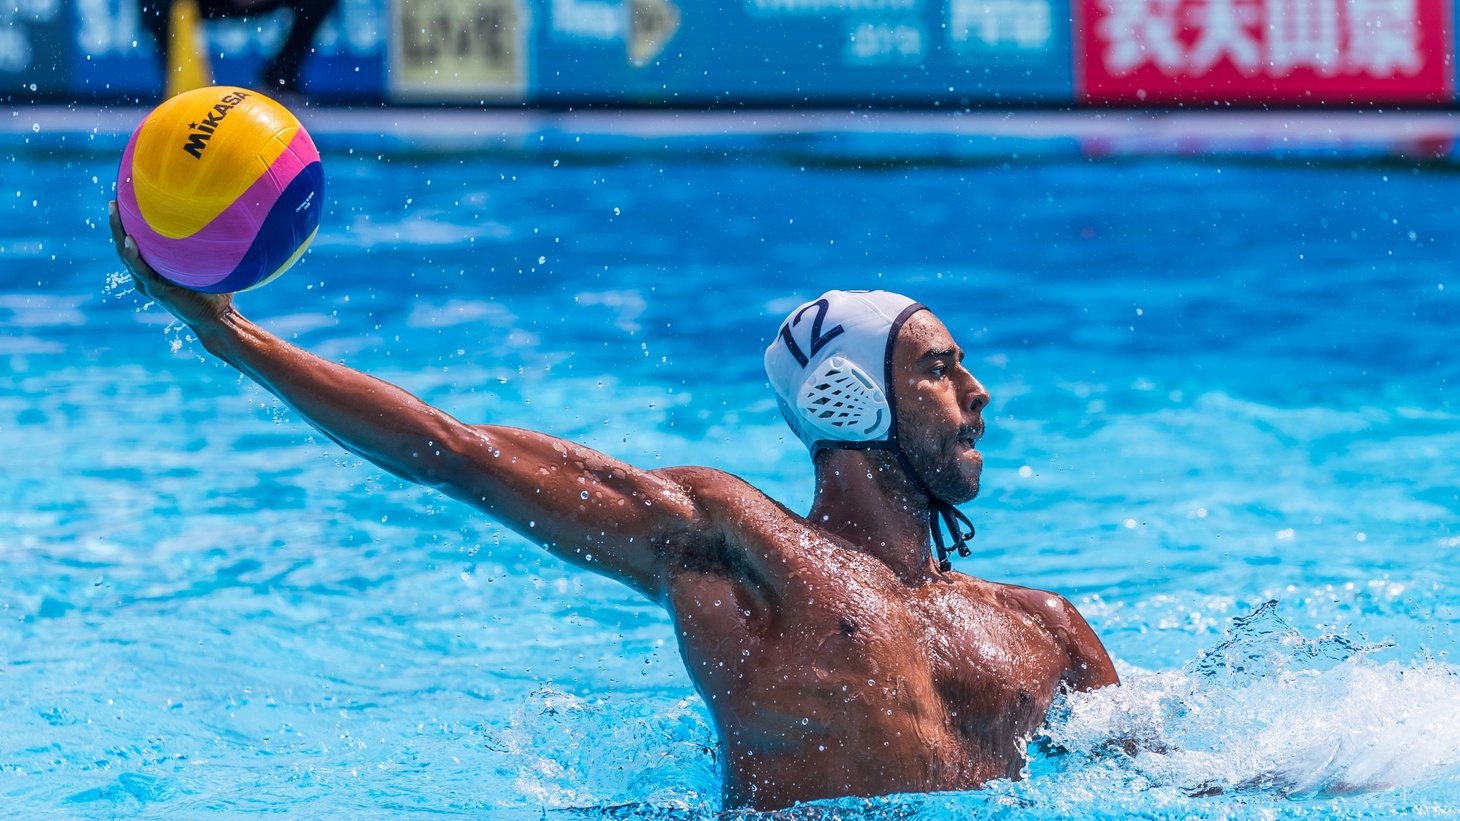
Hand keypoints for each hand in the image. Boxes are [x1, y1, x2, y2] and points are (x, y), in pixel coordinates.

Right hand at [110, 200, 235, 329]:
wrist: (216, 318)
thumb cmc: (216, 291)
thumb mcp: (208, 264)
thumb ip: (208, 246)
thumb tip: (226, 219)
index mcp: (155, 267)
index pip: (137, 242)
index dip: (129, 224)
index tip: (125, 200)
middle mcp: (147, 274)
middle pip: (124, 244)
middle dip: (117, 222)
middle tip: (113, 201)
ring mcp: (148, 282)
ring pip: (126, 254)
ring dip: (118, 232)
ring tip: (114, 211)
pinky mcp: (155, 290)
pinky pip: (140, 270)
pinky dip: (133, 255)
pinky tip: (130, 241)